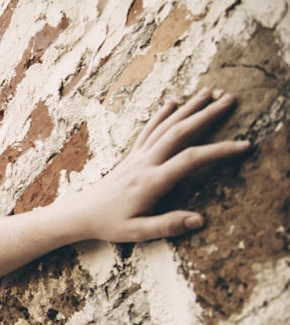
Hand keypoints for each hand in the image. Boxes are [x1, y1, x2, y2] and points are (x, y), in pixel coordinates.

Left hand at [76, 88, 250, 242]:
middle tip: (230, 99)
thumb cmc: (109, 224)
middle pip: (179, 132)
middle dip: (206, 114)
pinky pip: (149, 130)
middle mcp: (145, 163)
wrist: (81, 213)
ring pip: (166, 126)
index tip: (244, 145)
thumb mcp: (137, 232)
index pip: (191, 160)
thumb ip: (168, 225)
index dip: (219, 151)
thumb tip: (200, 220)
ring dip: (188, 108)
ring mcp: (137, 156)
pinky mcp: (131, 156)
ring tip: (209, 92)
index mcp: (151, 182)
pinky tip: (173, 102)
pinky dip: (162, 115)